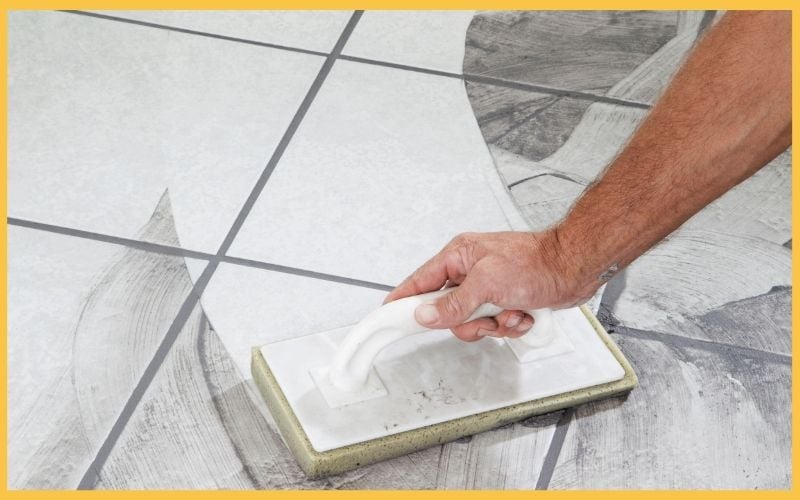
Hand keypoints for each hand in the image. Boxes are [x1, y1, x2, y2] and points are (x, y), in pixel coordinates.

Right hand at [384, 230, 595, 341]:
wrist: (574, 268)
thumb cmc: (536, 263)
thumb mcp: (487, 284)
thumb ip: (453, 303)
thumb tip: (425, 316)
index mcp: (458, 257)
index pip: (419, 282)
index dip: (402, 301)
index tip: (385, 317)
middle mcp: (470, 272)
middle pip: (446, 312)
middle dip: (469, 321)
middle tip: (484, 317)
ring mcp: (488, 288)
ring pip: (472, 323)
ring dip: (494, 325)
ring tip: (512, 312)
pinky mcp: (505, 301)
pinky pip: (494, 325)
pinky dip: (510, 325)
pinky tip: (524, 313)